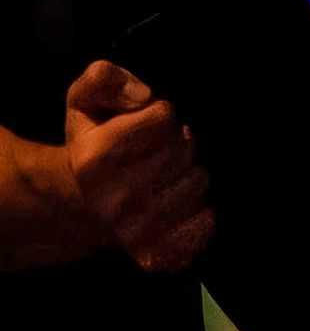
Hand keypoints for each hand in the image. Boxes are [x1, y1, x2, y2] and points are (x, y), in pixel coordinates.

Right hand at [65, 60, 213, 272]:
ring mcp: (137, 229)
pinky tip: (177, 204)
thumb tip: (143, 96)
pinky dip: (202, 210)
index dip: (158, 115)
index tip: (142, 126)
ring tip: (162, 177)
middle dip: (176, 142)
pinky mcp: (157, 251)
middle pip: (185, 146)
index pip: (163, 115)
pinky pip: (205, 222)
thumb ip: (103, 78)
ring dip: (188, 172)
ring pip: (200, 179)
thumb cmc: (95, 141)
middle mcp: (114, 198)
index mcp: (93, 159)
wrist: (83, 201)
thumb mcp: (85, 99)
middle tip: (154, 152)